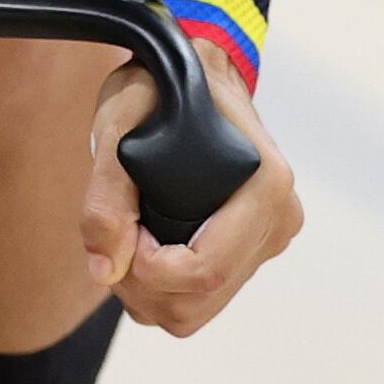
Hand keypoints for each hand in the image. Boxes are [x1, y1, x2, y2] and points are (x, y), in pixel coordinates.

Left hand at [80, 41, 299, 335]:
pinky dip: (163, 290)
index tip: (119, 232)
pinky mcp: (253, 250)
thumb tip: (105, 268)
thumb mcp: (121, 123)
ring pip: (196, 310)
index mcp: (266, 186)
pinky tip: (147, 245)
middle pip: (198, 300)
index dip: (147, 270)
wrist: (194, 72)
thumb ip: (107, 195)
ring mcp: (268, 238)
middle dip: (141, 285)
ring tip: (128, 237)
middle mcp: (278, 219)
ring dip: (148, 292)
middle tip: (116, 235)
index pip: (205, 270)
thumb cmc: (160, 88)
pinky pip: (201, 301)